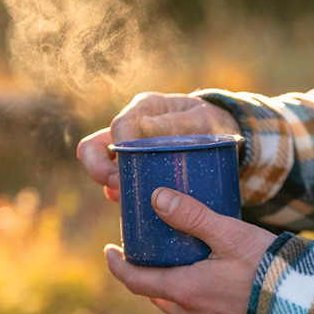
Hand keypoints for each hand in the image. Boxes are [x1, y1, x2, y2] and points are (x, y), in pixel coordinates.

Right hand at [77, 92, 239, 200]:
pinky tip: (131, 205)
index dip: (119, 147)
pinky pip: (116, 182)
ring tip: (125, 198)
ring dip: (108, 184)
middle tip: (118, 186)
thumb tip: (148, 126)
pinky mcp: (134, 168)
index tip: (130, 166)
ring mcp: (129, 149)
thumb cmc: (212, 123)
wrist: (220, 134)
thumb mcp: (202, 120)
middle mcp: (131, 127)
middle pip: (93, 146)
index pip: (119, 126)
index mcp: (145, 108)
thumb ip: (178, 122)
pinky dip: (119, 194)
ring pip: (100, 166)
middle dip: (99, 168)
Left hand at [105, 186, 274, 313]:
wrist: (304, 309)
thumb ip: (193, 215)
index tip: (108, 251)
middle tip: (147, 250)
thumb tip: (157, 197)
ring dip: (171, 286)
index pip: (136, 281)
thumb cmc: (268, 268)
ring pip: (176, 306)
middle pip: (155, 294)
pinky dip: (192, 297)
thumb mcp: (229, 234)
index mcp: (184, 291)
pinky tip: (208, 281)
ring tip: (177, 262)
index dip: (118, 266)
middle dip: (147, 273)